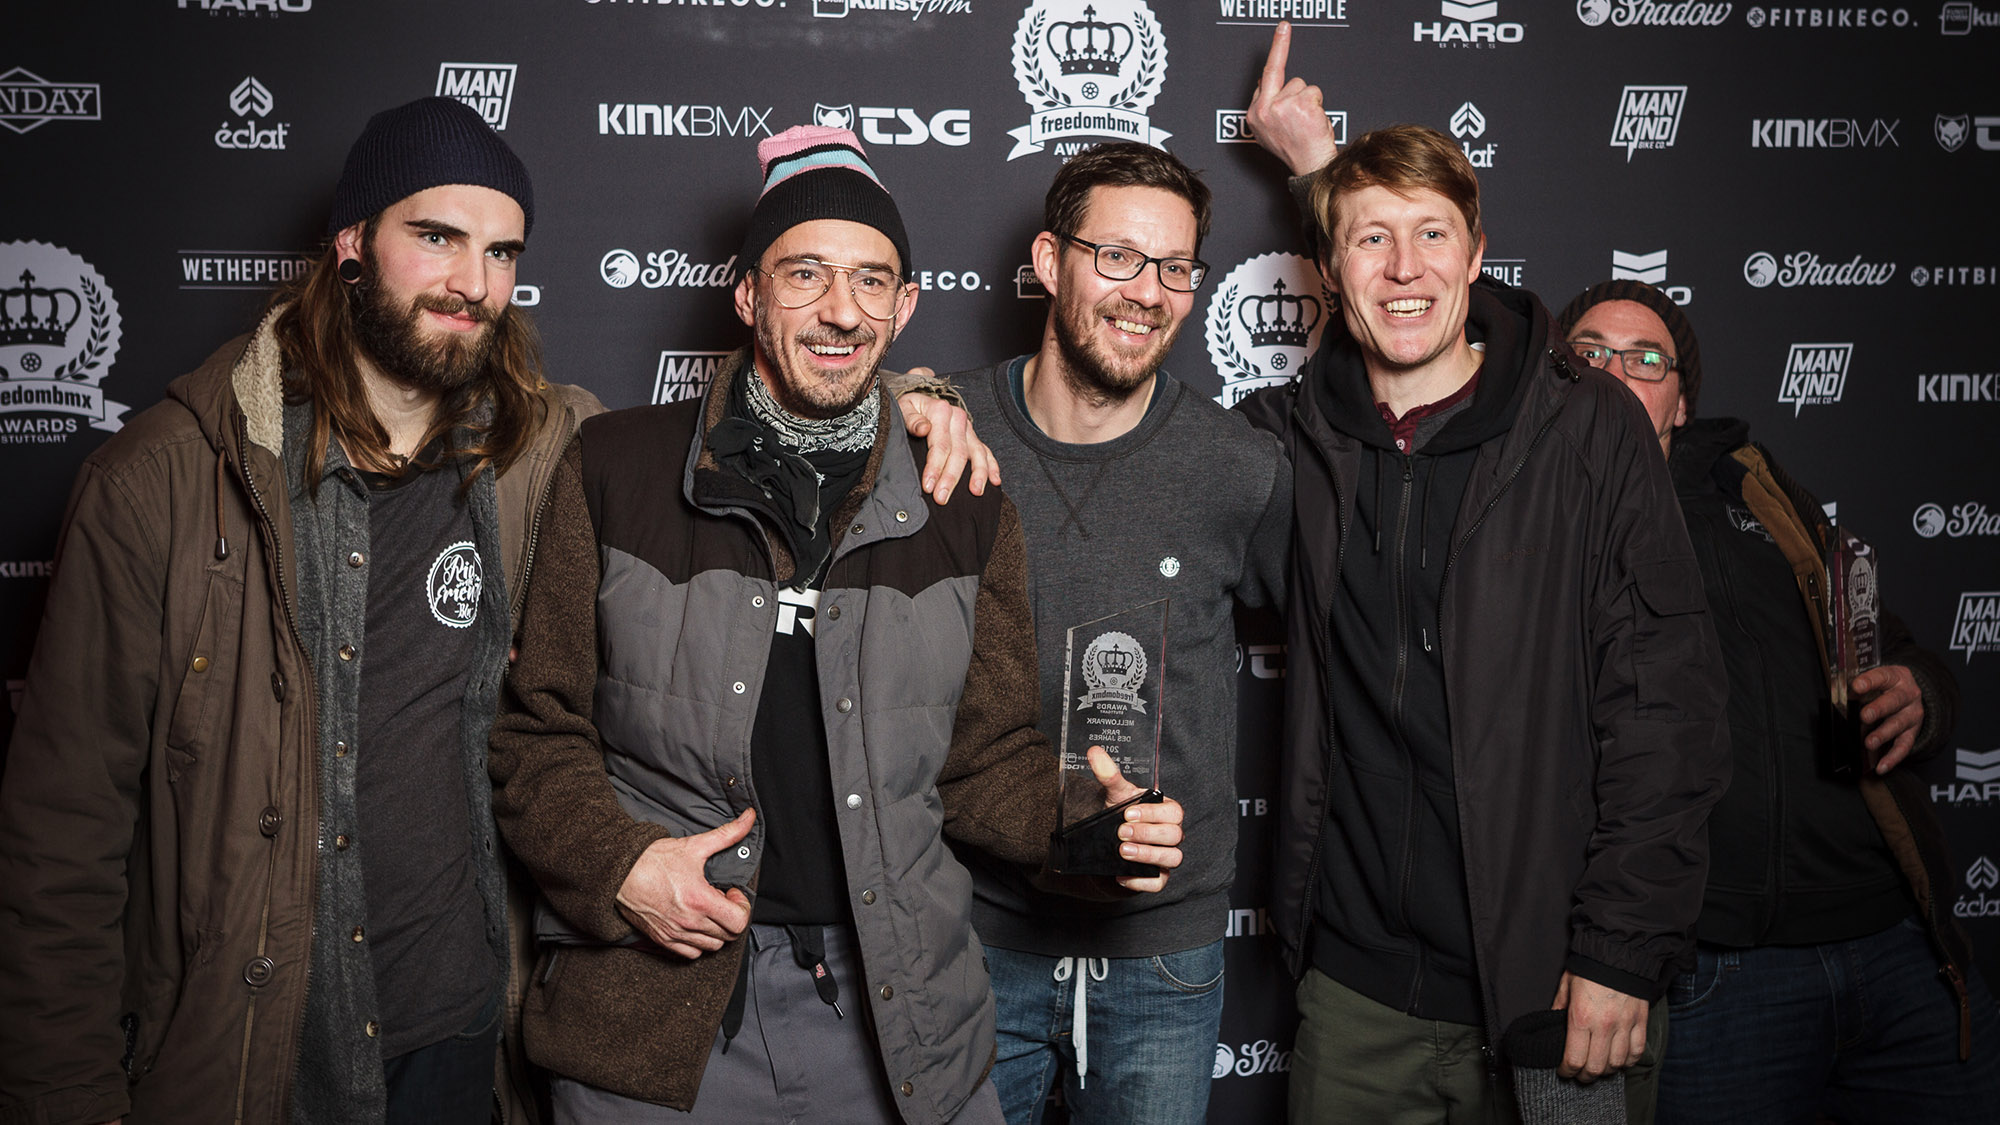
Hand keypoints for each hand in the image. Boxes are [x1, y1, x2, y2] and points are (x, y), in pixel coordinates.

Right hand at [614, 809, 754, 958]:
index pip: (738, 921)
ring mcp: (675, 934)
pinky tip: (694, 923)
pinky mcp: (662, 940)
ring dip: (716, 930)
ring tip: (707, 910)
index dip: (741, 906)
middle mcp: (689, 922)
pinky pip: (691, 954)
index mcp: (699, 900)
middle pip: (728, 935)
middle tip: (720, 899)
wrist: (619, 872)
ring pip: (712, 946)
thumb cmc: (654, 859)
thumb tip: (750, 817)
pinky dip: (698, 943)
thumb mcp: (695, 845)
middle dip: (731, 916)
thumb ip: (728, 834)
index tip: (731, 893)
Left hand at [897, 370, 998, 503]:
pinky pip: (986, 452)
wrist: (919, 400)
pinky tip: (995, 481)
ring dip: (978, 475)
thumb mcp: (903, 407)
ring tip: (975, 492)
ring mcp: (967, 429)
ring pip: (977, 453)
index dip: (935, 467)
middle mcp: (957, 418)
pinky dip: (992, 466)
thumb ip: (910, 418)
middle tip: (942, 498)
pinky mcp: (972, 437)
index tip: (928, 486)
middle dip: (951, 478)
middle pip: (959, 453)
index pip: (940, 444)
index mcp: (940, 411)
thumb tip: (923, 428)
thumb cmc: (908, 408)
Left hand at [1088, 745, 1182, 892]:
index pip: (1174, 812)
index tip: (1127, 813)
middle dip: (1148, 834)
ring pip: (1173, 858)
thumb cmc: (1120, 814)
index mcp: (1166, 812)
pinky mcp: (1157, 877)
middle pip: (1175, 835)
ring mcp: (1166, 856)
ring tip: (1122, 851)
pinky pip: (1159, 883)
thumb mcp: (1115, 795)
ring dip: (1148, 855)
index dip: (1153, 814)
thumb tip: (1095, 753)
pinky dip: (1142, 881)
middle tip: (1121, 833)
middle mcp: (1171, 834)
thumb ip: (1109, 775)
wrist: (1109, 842)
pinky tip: (1122, 875)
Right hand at [1244, 21, 1339, 177]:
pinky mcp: (1299, 105)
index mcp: (1255, 115)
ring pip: (1301, 86)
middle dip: (1283, 53)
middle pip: (1281, 75)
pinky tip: (1314, 122)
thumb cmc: (1296, 149)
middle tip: (1285, 32)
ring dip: (1309, 101)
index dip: (1276, 52)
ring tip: (1307, 123)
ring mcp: (1281, 106)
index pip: (1264, 78)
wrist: (1310, 166)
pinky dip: (1319, 106)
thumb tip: (1265, 83)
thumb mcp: (1271, 131)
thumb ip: (1268, 107)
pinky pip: (1314, 93)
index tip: (1281, 29)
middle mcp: (1264, 110)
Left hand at [1551, 972, 1648, 1081]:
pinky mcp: (1640, 1022)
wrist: (1619, 953)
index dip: (1567, 1071)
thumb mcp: (1566, 985)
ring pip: (1617, 1063)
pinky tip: (1619, 1061)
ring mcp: (1625, 1025)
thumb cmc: (1589, 968)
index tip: (1564, 1072)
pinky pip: (1636, 1052)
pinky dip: (1628, 1061)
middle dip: (1586, 1076)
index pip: (1574, 1059)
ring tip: (1599, 1068)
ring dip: (1607, 1071)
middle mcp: (1604, 1026)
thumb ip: (1559, 1007)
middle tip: (1581, 1075)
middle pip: (1596, 1067)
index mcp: (1581, 1017)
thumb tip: (1553, 1024)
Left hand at [1852, 664, 1923, 771]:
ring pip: (1899, 724)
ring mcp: (1912, 714)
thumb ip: (1859, 689)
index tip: (1856, 686)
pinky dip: (1892, 758)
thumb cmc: (1885, 686)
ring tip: (1869, 743)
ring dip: (1883, 734)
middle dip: (1879, 709)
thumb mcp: (1875, 681)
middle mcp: (1908, 694)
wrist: (1910, 693)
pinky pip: (1904, 746)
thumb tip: (1840, 700)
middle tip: (1864, 716)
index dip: (1870, 681)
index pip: (1883, 676)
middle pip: (1894, 701)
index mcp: (1896, 676)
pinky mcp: (1913, 732)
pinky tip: (1881, 766)